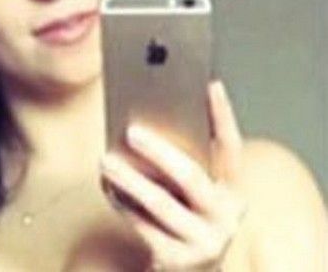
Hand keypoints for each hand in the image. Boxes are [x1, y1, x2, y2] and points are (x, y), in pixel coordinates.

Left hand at [99, 80, 247, 270]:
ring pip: (160, 204)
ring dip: (129, 179)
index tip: (209, 84)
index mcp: (232, 191)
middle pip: (190, 177)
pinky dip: (120, 202)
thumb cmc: (184, 217)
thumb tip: (141, 126)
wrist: (188, 271)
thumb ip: (181, 162)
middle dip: (159, 151)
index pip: (230, 148)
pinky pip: (141, 224)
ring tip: (105, 160)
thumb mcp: (192, 192)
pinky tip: (106, 186)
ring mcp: (203, 241)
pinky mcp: (175, 258)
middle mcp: (225, 216)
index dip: (222, 116)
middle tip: (131, 131)